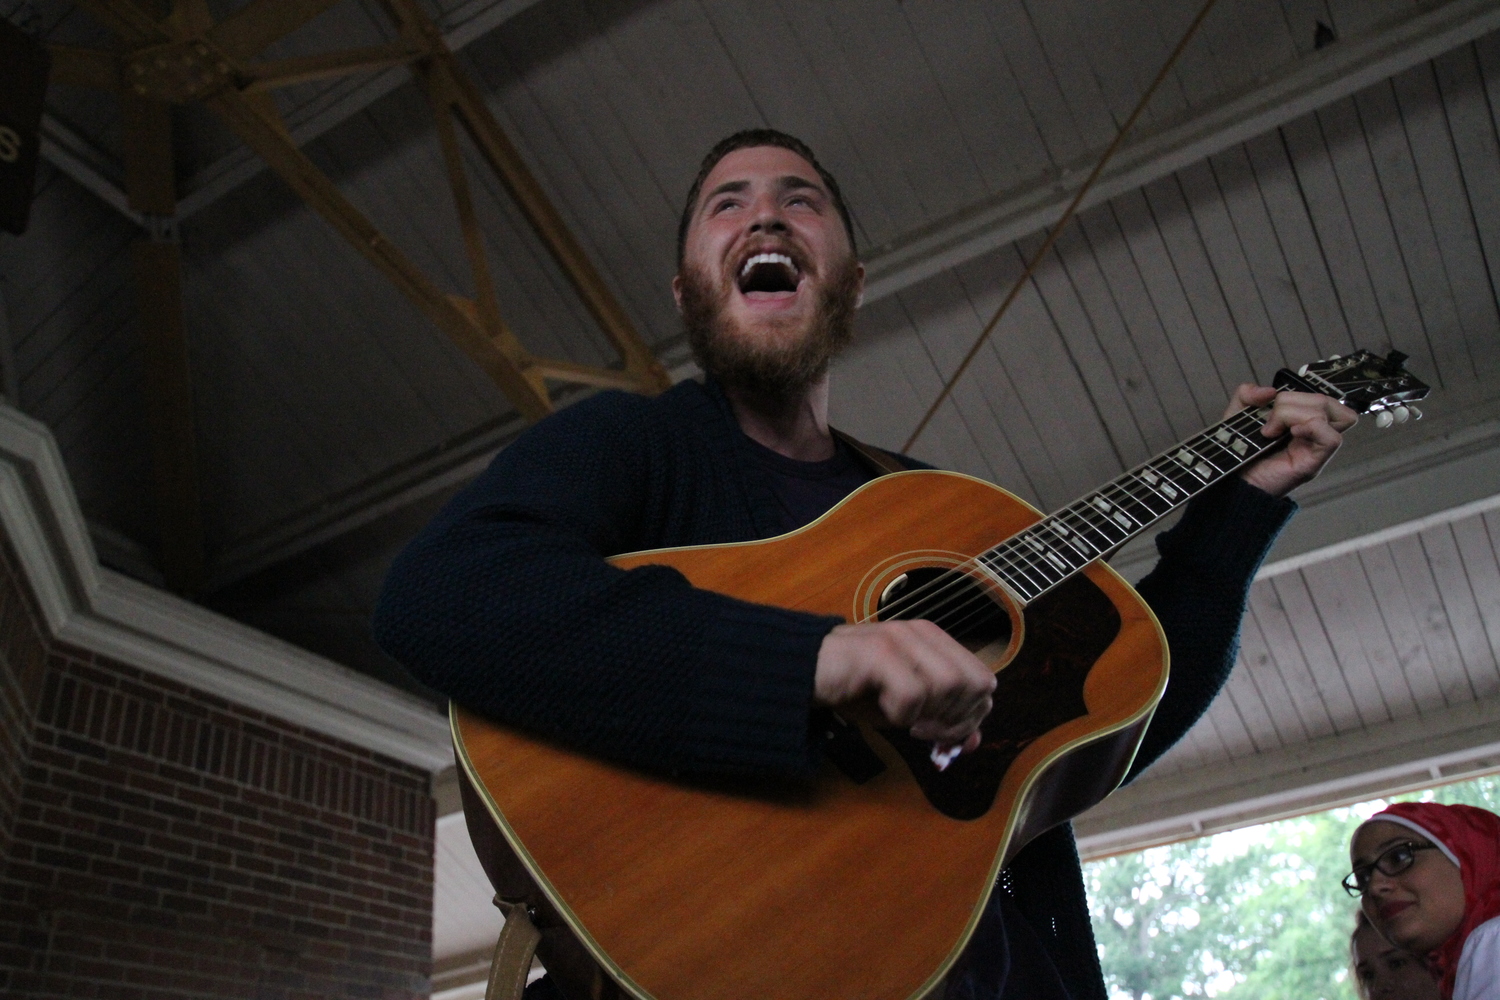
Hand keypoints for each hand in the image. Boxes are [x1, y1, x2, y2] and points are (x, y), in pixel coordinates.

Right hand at [814, 620, 994, 751]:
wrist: (803, 672)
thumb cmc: (855, 689)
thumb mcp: (906, 708)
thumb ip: (941, 719)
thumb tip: (974, 742)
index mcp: (935, 640)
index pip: (984, 680)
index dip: (972, 717)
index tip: (944, 737)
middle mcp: (923, 634)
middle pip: (976, 683)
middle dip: (959, 721)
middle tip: (928, 735)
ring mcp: (901, 639)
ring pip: (950, 685)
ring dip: (933, 718)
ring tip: (909, 726)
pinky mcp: (878, 652)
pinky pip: (912, 694)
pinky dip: (903, 716)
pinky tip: (887, 715)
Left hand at [1230, 385, 1357, 497]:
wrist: (1234, 483)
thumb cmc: (1239, 453)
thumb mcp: (1237, 415)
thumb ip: (1246, 395)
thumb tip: (1270, 390)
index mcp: (1302, 421)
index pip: (1321, 397)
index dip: (1296, 394)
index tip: (1271, 406)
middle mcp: (1314, 434)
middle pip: (1324, 401)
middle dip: (1290, 402)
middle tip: (1269, 423)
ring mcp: (1316, 448)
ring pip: (1326, 414)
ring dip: (1293, 414)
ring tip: (1271, 432)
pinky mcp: (1314, 463)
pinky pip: (1332, 438)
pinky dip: (1312, 428)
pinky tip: (1291, 434)